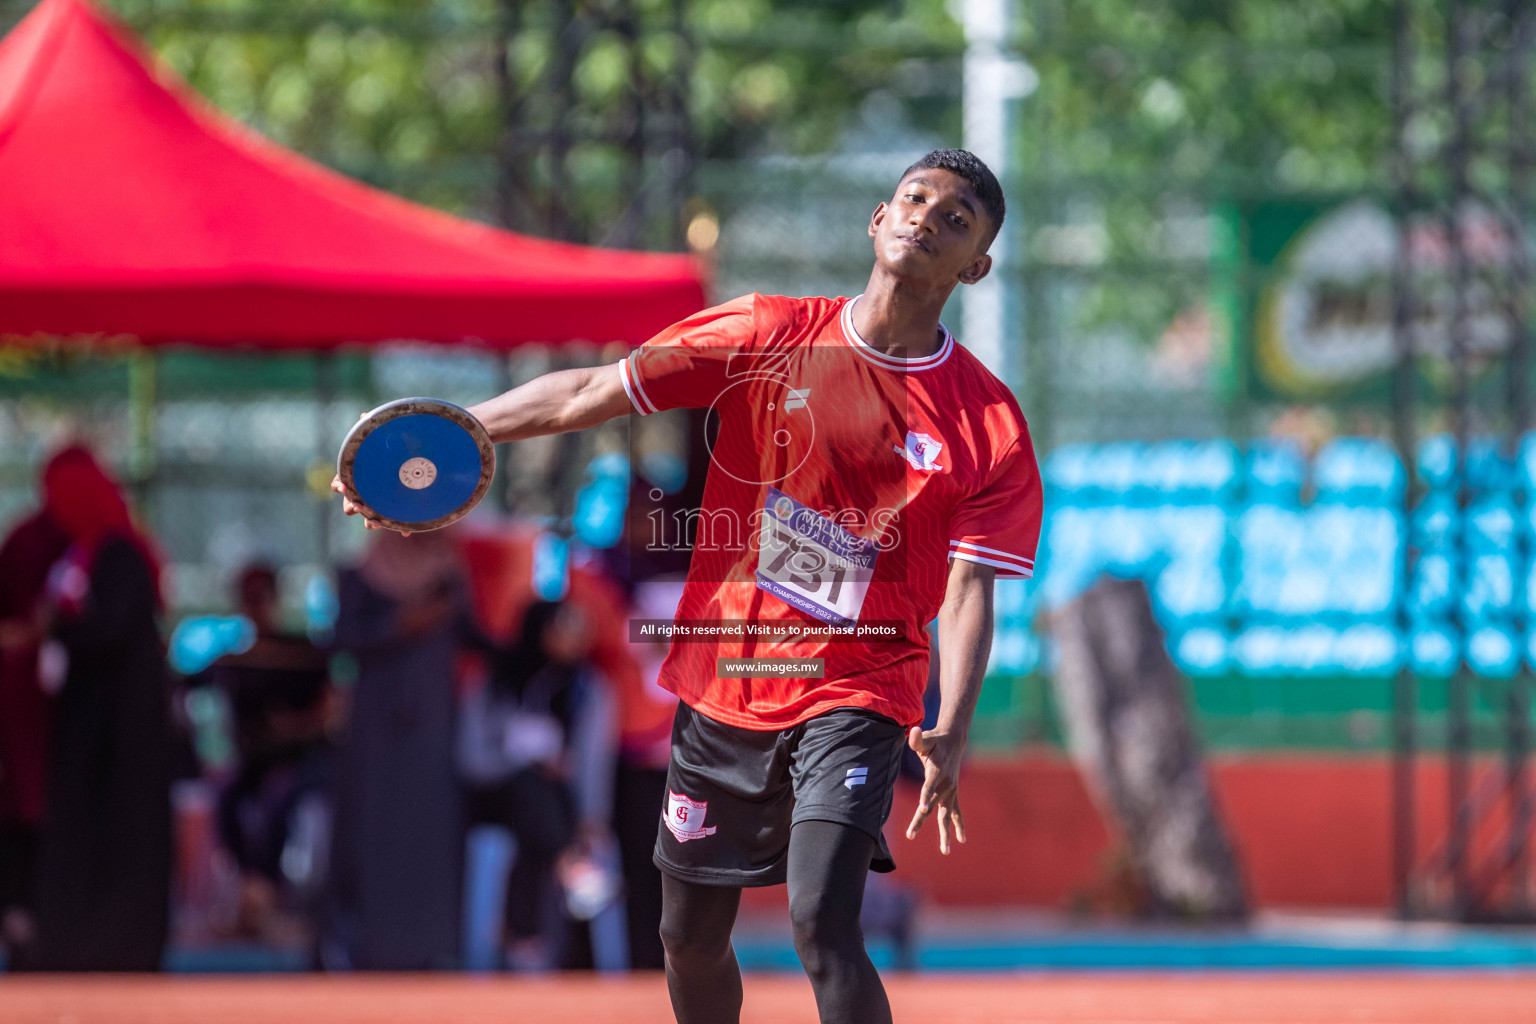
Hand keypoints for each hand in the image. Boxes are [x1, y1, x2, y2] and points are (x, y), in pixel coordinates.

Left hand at [330, 475, 409, 536]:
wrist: (383, 454)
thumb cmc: (394, 478)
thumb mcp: (400, 497)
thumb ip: (403, 516)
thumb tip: (406, 535)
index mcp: (374, 508)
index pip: (371, 522)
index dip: (373, 524)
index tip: (378, 522)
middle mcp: (362, 502)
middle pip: (357, 514)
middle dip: (359, 512)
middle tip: (362, 507)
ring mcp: (352, 492)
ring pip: (346, 507)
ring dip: (350, 504)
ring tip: (355, 500)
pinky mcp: (344, 479)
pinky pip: (335, 487)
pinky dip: (338, 487)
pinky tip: (344, 484)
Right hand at [333, 411, 410, 535]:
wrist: (423, 460)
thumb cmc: (399, 448)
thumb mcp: (386, 436)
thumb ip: (374, 427)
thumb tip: (365, 415)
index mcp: (360, 477)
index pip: (341, 484)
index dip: (340, 486)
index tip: (343, 486)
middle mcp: (368, 493)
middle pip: (351, 506)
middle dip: (353, 506)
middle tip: (359, 505)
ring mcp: (382, 504)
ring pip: (370, 519)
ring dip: (371, 521)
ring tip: (375, 521)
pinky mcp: (399, 512)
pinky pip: (396, 524)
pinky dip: (399, 527)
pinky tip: (404, 530)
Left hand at [904, 726, 966, 854]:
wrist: (953, 741)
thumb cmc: (935, 741)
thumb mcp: (925, 738)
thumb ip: (917, 738)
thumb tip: (913, 730)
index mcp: (936, 772)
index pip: (929, 786)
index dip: (925, 796)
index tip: (922, 808)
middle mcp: (945, 785)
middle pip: (932, 806)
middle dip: (920, 821)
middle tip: (910, 835)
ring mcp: (950, 792)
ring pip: (946, 815)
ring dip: (945, 833)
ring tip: (945, 851)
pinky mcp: (953, 794)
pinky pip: (955, 813)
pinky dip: (958, 826)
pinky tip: (961, 840)